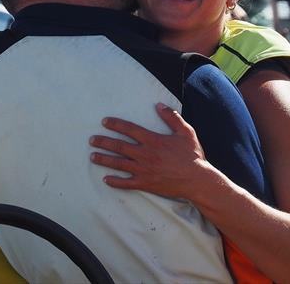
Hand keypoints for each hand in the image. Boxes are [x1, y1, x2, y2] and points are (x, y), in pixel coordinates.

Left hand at [89, 103, 211, 199]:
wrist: (197, 180)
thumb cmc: (192, 155)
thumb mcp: (186, 132)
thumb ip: (172, 117)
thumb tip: (159, 105)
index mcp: (153, 140)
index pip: (130, 129)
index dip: (116, 125)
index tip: (104, 122)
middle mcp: (145, 154)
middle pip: (119, 146)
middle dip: (104, 142)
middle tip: (92, 140)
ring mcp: (144, 170)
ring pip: (119, 164)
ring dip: (104, 160)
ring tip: (92, 157)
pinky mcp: (146, 184)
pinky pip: (126, 183)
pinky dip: (115, 182)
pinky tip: (106, 179)